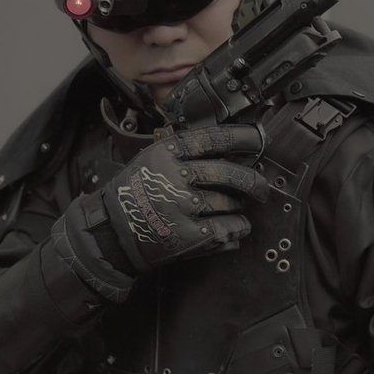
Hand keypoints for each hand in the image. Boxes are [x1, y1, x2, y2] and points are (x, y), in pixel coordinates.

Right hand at [51, 123, 269, 299]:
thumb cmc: (134, 194)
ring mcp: (184, 207)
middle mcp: (177, 177)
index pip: (214, 139)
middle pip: (229, 173)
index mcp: (168, 153)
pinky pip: (228, 228)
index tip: (258, 139)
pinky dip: (237, 228)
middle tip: (261, 187)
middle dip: (252, 182)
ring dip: (238, 208)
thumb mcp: (150, 160)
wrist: (113, 232)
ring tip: (236, 210)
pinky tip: (236, 228)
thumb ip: (183, 152)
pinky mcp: (190, 234)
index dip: (242, 138)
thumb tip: (228, 146)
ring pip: (230, 202)